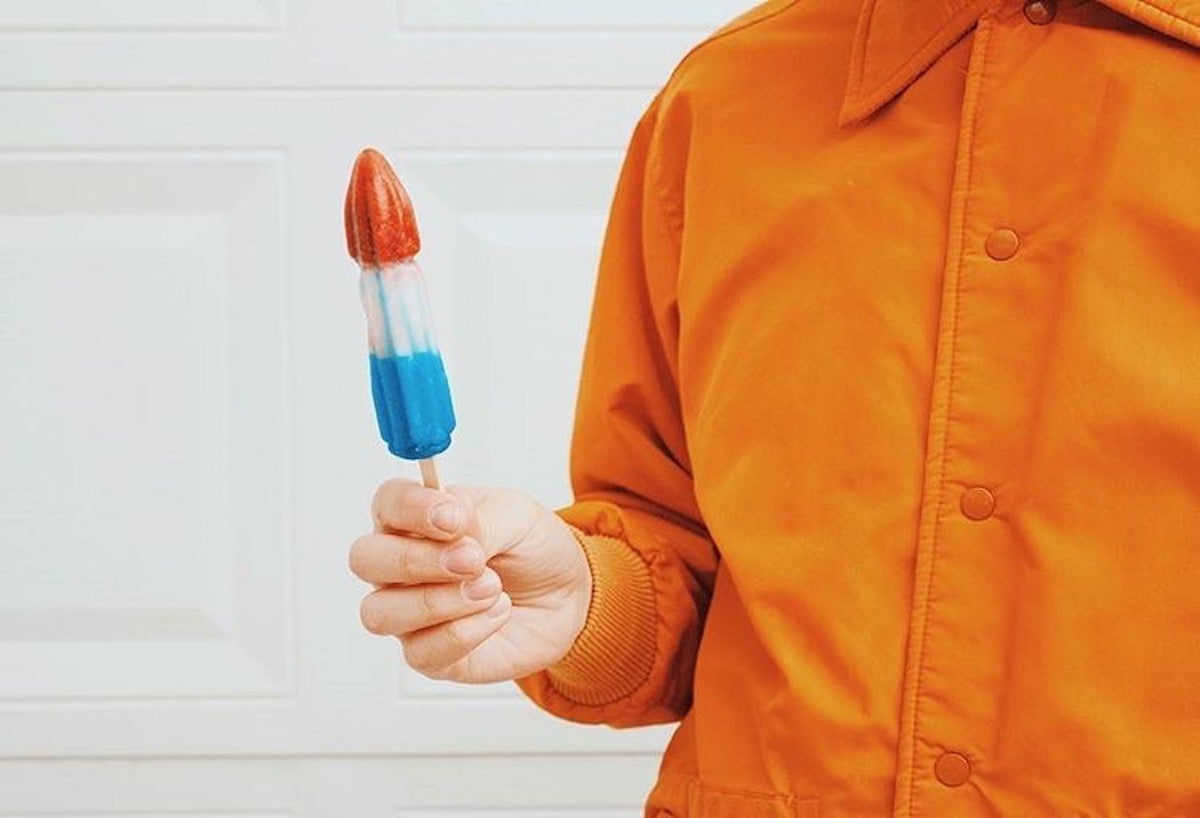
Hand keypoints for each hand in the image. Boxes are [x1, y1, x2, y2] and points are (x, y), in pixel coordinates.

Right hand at [349, 479, 592, 683]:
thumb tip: (450, 532)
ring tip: (491, 588)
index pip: (387, 504)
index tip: (452, 519)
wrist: (567, 596)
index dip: (411, 508)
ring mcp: (410, 612)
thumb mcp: (517, 515)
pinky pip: (421, 651)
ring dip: (437, 601)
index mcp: (417, 518)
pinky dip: (465, 632)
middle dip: (415, 560)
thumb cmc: (532, 548)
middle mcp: (401, 566)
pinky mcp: (430, 655)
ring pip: (380, 612)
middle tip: (472, 559)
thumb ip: (479, 520)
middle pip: (365, 559)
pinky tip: (497, 614)